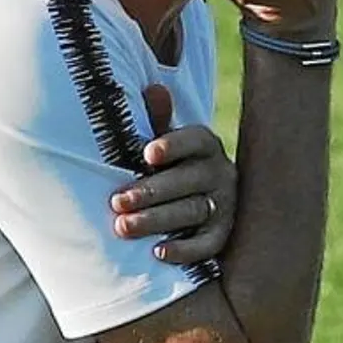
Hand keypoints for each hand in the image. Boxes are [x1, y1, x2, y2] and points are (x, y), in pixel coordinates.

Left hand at [112, 84, 236, 262]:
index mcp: (205, 145)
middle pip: (187, 181)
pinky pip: (207, 245)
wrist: (199, 204)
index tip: (147, 153)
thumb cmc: (169, 168)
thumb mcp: (164, 144)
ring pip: (192, 212)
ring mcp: (225, 205)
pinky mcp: (223, 235)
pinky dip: (183, 250)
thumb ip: (158, 121)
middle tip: (117, 201)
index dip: (173, 145)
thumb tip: (155, 89)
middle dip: (150, 192)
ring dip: (156, 220)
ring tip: (123, 227)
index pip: (194, 140)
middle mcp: (221, 172)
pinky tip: (157, 253)